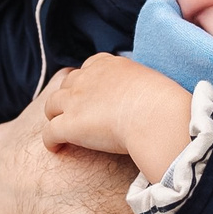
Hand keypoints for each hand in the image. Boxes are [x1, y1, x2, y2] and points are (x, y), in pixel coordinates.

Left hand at [41, 55, 194, 181]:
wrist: (156, 116)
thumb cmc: (163, 102)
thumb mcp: (152, 82)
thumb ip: (142, 85)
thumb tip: (151, 96)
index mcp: (109, 65)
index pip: (90, 66)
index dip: (88, 80)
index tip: (93, 93)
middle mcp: (87, 78)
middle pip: (68, 84)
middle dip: (69, 96)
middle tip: (76, 112)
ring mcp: (74, 101)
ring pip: (51, 105)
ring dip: (54, 115)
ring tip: (60, 129)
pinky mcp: (69, 125)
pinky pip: (49, 133)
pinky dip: (50, 141)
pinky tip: (56, 149)